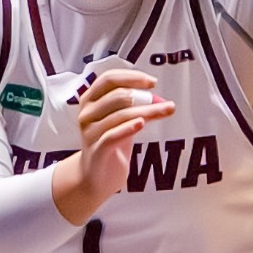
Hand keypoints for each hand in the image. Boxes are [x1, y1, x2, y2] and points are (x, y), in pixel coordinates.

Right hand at [71, 69, 176, 200]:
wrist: (96, 176)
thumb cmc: (110, 142)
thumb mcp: (122, 120)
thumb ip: (136, 107)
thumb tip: (160, 99)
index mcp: (90, 100)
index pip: (109, 79)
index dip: (132, 77)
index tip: (152, 82)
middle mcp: (86, 113)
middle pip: (118, 96)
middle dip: (145, 97)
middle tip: (165, 103)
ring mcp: (90, 132)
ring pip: (120, 115)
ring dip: (147, 111)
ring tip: (166, 111)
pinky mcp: (96, 150)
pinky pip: (112, 135)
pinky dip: (128, 127)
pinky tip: (142, 123)